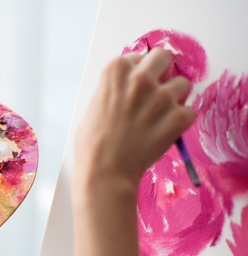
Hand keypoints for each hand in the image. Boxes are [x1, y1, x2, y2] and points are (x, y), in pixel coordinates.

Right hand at [74, 47, 195, 190]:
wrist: (105, 171)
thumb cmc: (92, 144)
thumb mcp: (93, 106)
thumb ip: (113, 90)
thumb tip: (128, 90)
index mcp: (115, 71)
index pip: (138, 57)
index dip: (139, 71)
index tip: (138, 86)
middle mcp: (140, 78)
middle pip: (164, 57)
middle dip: (163, 71)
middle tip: (157, 89)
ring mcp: (161, 97)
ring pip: (183, 84)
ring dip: (174, 97)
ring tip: (160, 117)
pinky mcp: (178, 117)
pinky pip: (189, 111)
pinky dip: (180, 121)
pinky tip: (164, 133)